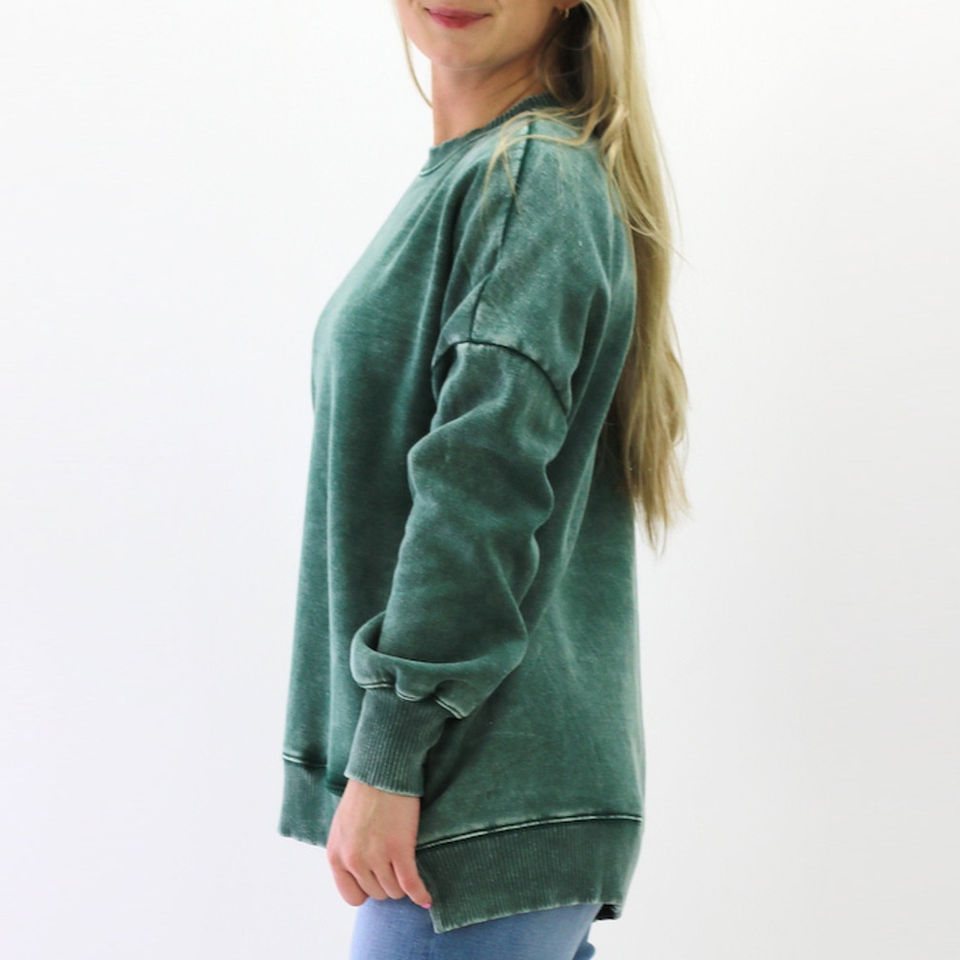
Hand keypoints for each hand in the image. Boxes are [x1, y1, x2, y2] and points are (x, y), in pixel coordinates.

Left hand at [326, 777, 432, 908]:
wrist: (381, 771)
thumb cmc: (364, 794)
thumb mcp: (343, 827)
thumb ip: (348, 851)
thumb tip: (360, 873)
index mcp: (336, 856)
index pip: (352, 896)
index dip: (367, 890)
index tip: (377, 881)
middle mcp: (353, 860)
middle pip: (376, 894)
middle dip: (387, 884)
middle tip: (395, 868)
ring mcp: (376, 857)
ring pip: (394, 891)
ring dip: (403, 885)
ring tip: (408, 872)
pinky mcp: (399, 849)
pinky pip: (410, 884)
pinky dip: (420, 894)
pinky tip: (425, 898)